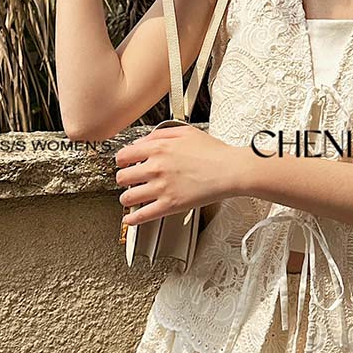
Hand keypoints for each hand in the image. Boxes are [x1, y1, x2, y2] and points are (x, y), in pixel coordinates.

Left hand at [115, 125, 241, 225]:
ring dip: (127, 199)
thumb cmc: (214, 152)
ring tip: (131, 198)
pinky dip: (132, 219)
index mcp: (158, 148)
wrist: (231, 170)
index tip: (124, 164)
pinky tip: (131, 219)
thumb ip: (159, 134)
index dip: (122, 161)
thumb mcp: (185, 132)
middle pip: (122, 177)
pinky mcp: (170, 205)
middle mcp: (156, 168)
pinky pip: (143, 216)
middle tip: (129, 181)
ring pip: (128, 198)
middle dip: (124, 180)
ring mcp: (161, 188)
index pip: (123, 156)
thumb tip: (141, 142)